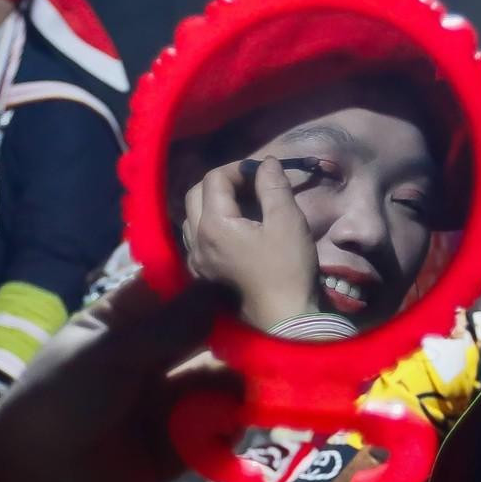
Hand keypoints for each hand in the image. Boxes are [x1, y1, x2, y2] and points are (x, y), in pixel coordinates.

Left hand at [0, 279, 240, 481]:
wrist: (31, 480)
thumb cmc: (59, 400)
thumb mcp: (111, 354)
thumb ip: (171, 326)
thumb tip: (227, 289)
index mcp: (125, 319)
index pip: (178, 288)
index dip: (212, 281)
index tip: (251, 273)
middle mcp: (154, 354)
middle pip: (209, 332)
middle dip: (238, 331)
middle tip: (270, 330)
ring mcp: (170, 399)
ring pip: (223, 379)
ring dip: (242, 379)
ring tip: (260, 379)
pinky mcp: (183, 443)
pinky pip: (221, 427)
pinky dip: (232, 423)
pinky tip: (234, 421)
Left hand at [181, 157, 317, 329]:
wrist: (285, 317)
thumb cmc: (288, 268)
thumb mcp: (287, 220)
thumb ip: (273, 185)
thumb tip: (266, 163)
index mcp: (213, 225)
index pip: (214, 179)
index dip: (239, 168)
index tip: (263, 174)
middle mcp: (196, 240)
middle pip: (195, 194)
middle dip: (221, 183)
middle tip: (250, 185)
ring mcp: (196, 260)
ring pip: (192, 217)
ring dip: (212, 203)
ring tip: (242, 205)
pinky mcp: (202, 274)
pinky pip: (196, 238)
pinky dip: (210, 225)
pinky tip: (233, 229)